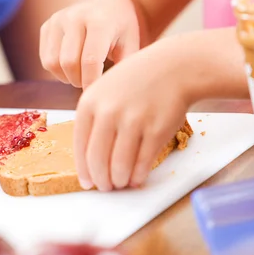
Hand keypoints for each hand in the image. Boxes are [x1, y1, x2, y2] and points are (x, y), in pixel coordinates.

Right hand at [39, 0, 139, 88]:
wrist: (109, 1)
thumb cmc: (123, 28)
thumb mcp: (131, 45)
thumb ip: (122, 68)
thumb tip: (109, 94)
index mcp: (100, 21)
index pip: (90, 61)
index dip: (91, 83)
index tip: (96, 94)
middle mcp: (75, 17)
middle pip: (68, 63)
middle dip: (78, 81)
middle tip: (90, 83)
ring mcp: (58, 20)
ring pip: (53, 63)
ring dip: (66, 77)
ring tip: (80, 75)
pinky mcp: (47, 26)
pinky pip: (45, 59)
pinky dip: (57, 70)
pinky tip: (71, 67)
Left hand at [73, 40, 190, 190]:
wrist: (173, 67)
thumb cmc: (137, 81)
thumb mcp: (104, 91)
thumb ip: (94, 119)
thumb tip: (89, 159)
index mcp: (89, 103)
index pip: (80, 146)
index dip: (83, 170)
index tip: (87, 182)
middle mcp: (108, 112)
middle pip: (97, 159)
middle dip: (101, 180)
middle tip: (105, 187)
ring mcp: (133, 121)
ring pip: (119, 165)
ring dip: (119, 180)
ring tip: (120, 183)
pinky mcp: (156, 130)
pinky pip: (143, 162)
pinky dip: (138, 175)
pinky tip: (137, 178)